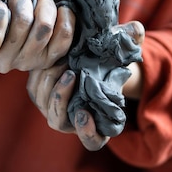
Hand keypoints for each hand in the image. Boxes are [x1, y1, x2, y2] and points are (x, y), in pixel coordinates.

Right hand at [0, 0, 75, 72]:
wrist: (11, 18)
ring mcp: (28, 63)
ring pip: (44, 28)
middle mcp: (3, 64)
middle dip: (21, 0)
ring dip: (42, 5)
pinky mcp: (50, 59)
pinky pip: (64, 38)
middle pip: (22, 24)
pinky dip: (65, 17)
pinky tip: (60, 7)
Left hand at [26, 20, 144, 150]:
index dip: (88, 133)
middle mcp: (73, 122)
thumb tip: (137, 29)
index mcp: (98, 125)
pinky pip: (35, 90)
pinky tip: (51, 58)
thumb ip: (132, 42)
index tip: (84, 114)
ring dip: (51, 84)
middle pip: (59, 120)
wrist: (89, 57)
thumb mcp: (123, 51)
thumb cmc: (111, 61)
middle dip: (62, 97)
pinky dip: (40, 75)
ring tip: (62, 62)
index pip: (92, 142)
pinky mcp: (40, 94)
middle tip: (71, 74)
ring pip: (45, 104)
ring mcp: (54, 110)